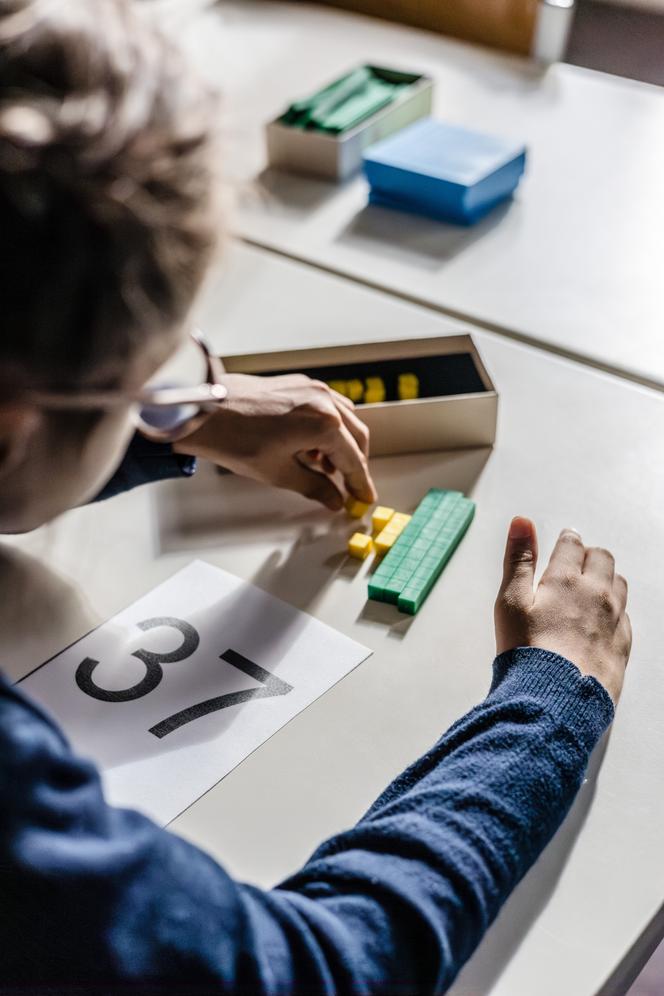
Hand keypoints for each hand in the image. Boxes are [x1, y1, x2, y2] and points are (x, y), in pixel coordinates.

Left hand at [173, 372, 376, 510]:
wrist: (203, 410)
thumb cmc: (234, 438)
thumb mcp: (278, 472)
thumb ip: (314, 486)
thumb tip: (334, 499)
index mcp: (324, 424)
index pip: (354, 460)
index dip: (360, 483)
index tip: (365, 498)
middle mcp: (324, 401)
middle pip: (357, 437)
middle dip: (356, 465)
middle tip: (352, 488)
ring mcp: (312, 388)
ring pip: (345, 420)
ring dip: (344, 445)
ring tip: (327, 469)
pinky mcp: (299, 384)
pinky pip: (328, 407)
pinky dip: (330, 428)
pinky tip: (312, 446)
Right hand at [494, 517, 630, 702]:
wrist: (554, 699)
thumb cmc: (526, 651)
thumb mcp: (510, 601)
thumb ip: (518, 559)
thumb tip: (522, 522)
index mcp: (566, 579)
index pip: (572, 544)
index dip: (566, 541)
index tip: (563, 542)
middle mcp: (597, 594)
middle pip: (602, 558)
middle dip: (588, 555)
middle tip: (574, 564)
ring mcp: (614, 620)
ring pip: (619, 584)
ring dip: (606, 579)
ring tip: (588, 590)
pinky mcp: (623, 645)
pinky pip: (626, 616)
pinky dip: (615, 610)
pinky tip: (600, 621)